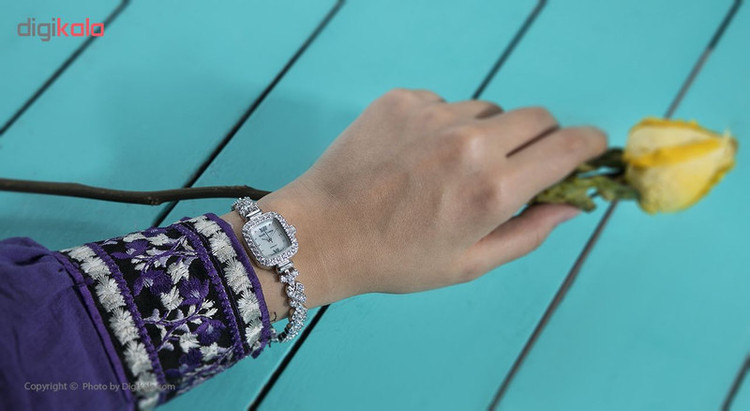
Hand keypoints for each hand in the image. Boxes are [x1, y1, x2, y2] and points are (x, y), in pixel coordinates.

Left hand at [226, 88, 606, 313]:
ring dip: (487, 133)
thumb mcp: (469, 263)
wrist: (322, 232)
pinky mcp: (402, 100)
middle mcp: (470, 143)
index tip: (593, 147)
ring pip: (489, 109)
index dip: (589, 144)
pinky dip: (444, 124)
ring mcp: (433, 115)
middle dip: (541, 138)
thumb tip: (573, 204)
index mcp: (493, 189)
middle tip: (519, 165)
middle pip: (537, 117)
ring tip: (450, 168)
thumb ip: (530, 232)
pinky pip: (445, 103)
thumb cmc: (395, 259)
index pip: (568, 146)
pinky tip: (416, 155)